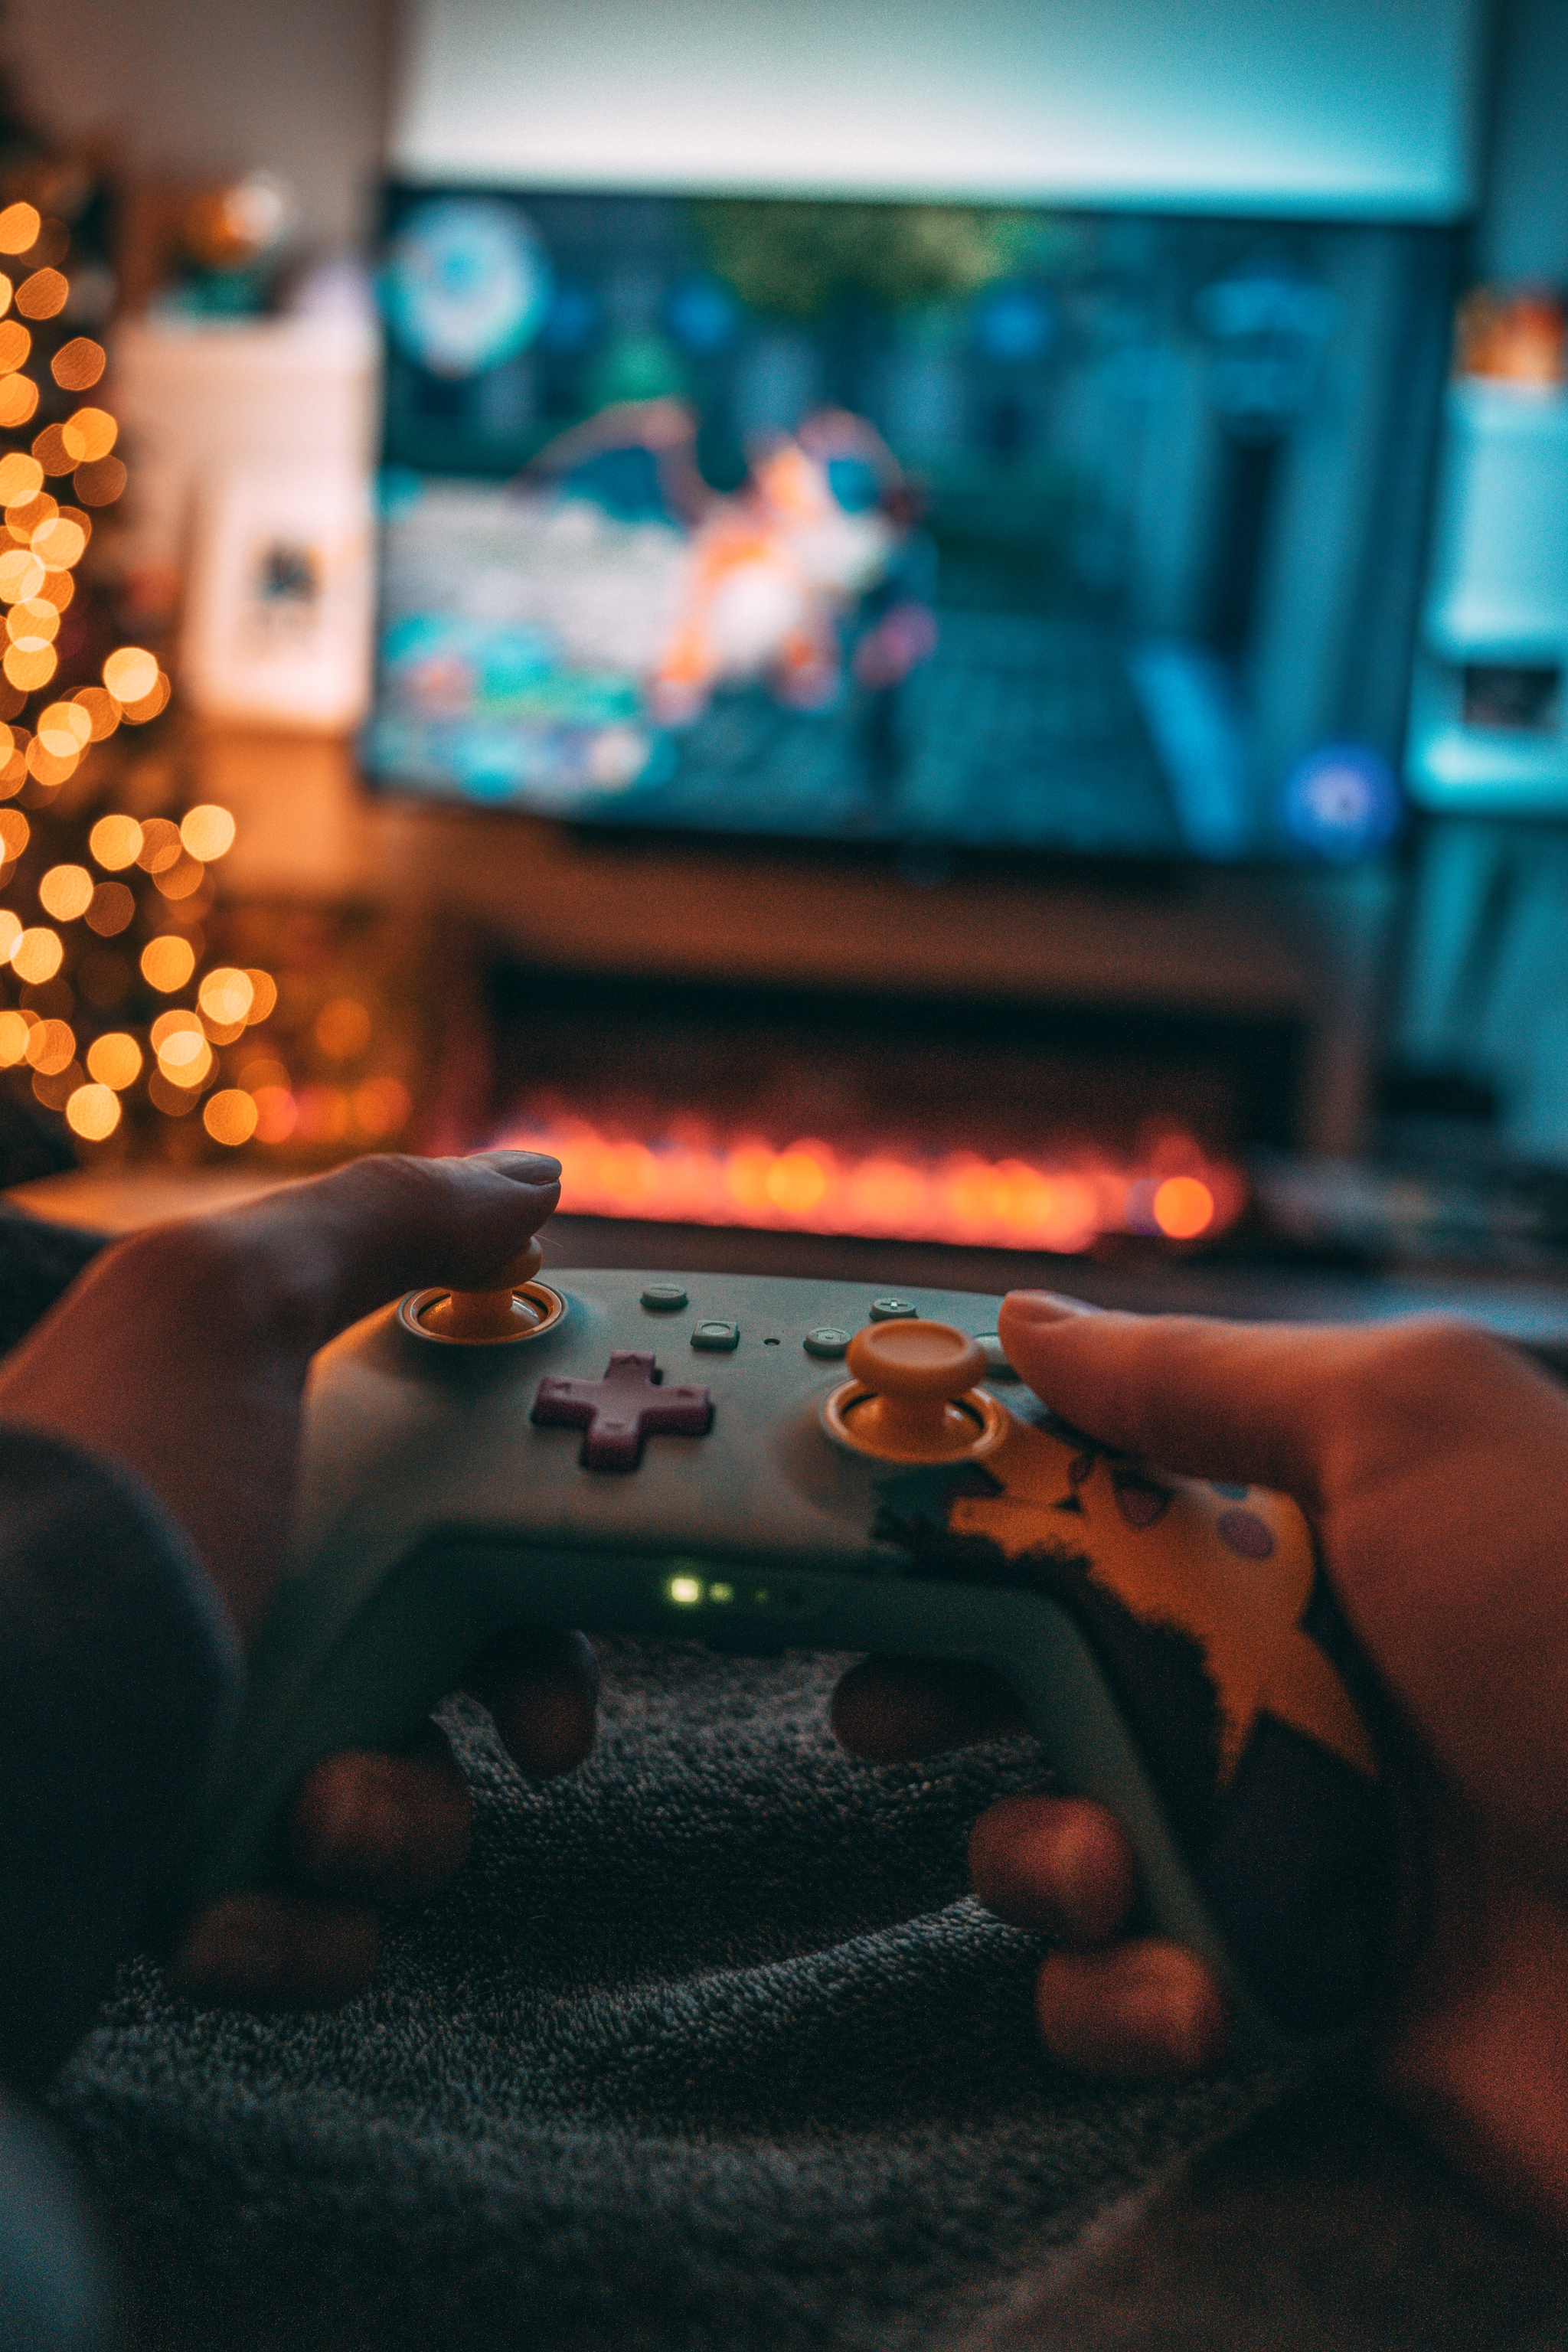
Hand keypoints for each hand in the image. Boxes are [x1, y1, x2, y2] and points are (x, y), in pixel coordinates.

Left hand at [0, 1150, 597, 2007]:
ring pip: (396, 1809)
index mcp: (256, 1463)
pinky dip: (293, 1938)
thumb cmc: (81, 1514)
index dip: (547, 1529)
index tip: (605, 1571)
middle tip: (540, 1735)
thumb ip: (375, 1226)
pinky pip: (303, 1932)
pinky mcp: (167, 1883)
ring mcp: (201, 1742)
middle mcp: (235, 1595)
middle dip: (521, 1701)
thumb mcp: (215, 1311)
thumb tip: (529, 1175)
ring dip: (395, 1829)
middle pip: (455, 1656)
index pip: (451, 1487)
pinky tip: (222, 1919)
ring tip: (314, 1818)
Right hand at [831, 1293, 1567, 2233]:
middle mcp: (1284, 1665)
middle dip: (939, 1686)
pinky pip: (1128, 1992)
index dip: (959, 1499)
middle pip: (1037, 1661)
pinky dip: (1119, 2001)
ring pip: (1056, 1832)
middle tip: (887, 1706)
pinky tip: (1189, 1995)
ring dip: (1031, 1856)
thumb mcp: (1408, 1431)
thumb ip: (1203, 1378)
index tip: (845, 1513)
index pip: (1086, 1489)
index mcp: (1308, 1523)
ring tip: (1102, 1866)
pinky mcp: (1288, 1989)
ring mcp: (1282, 1832)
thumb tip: (1020, 1320)